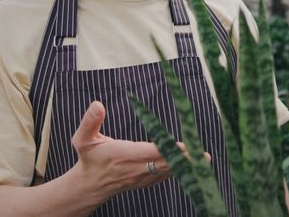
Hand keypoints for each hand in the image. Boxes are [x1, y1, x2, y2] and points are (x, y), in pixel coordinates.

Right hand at [69, 102, 211, 205]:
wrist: (89, 185)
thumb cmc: (88, 158)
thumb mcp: (82, 140)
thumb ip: (90, 122)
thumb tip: (98, 104)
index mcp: (122, 155)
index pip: (149, 152)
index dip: (167, 150)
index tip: (184, 146)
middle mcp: (135, 168)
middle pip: (164, 163)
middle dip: (184, 159)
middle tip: (205, 155)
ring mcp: (142, 177)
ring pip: (167, 171)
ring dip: (185, 165)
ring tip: (205, 159)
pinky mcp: (146, 181)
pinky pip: (165, 176)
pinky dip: (178, 170)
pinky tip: (193, 164)